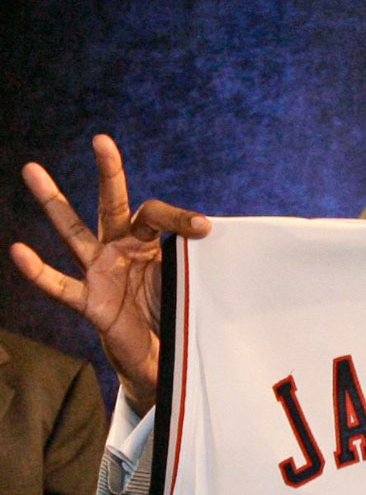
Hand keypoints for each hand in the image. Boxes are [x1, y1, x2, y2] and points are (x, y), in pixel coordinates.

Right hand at [10, 135, 210, 412]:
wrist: (160, 353)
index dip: (179, 218)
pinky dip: (39, 271)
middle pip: (112, 204)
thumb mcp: (191, 283)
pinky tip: (19, 251)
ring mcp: (101, 271)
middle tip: (102, 140)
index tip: (203, 229)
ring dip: (53, 201)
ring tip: (32, 169)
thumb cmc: (175, 312)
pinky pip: (60, 285)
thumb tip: (217, 238)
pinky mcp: (89, 300)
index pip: (156, 215)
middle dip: (108, 173)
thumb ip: (198, 261)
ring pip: (73, 232)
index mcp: (149, 241)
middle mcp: (121, 248)